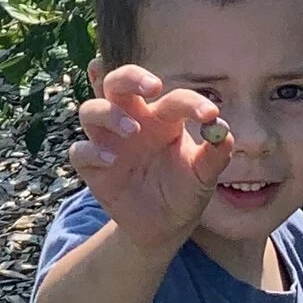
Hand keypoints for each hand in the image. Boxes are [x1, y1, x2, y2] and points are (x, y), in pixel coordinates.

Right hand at [69, 65, 233, 252]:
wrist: (164, 226)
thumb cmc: (185, 191)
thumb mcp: (204, 176)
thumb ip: (215, 155)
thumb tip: (223, 132)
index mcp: (163, 118)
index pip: (173, 99)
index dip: (191, 103)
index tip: (209, 115)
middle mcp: (132, 121)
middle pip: (117, 82)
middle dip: (131, 76)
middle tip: (153, 86)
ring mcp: (109, 142)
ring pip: (91, 109)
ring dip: (109, 113)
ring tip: (133, 131)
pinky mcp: (92, 167)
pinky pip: (80, 151)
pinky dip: (91, 151)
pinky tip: (111, 160)